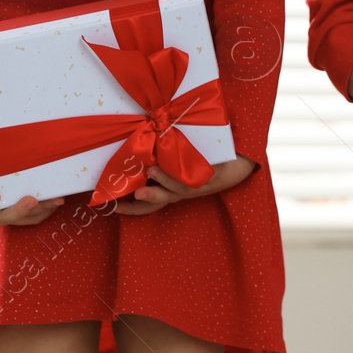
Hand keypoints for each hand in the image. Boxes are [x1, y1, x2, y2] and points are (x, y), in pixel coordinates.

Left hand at [0, 162, 63, 225]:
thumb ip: (14, 170)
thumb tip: (38, 146)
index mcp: (7, 210)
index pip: (32, 216)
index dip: (48, 209)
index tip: (63, 197)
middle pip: (22, 219)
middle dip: (41, 211)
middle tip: (57, 200)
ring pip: (3, 217)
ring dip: (19, 210)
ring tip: (33, 200)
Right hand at [113, 156, 255, 215]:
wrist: (242, 160)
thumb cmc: (206, 157)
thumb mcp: (179, 157)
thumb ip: (160, 156)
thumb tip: (136, 143)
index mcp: (174, 189)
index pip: (149, 204)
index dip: (131, 208)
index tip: (110, 206)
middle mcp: (184, 191)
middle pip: (161, 201)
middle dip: (141, 202)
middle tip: (119, 202)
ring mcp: (199, 186)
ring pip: (179, 189)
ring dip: (164, 182)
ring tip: (150, 170)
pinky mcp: (214, 178)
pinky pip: (200, 177)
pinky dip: (189, 172)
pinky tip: (181, 163)